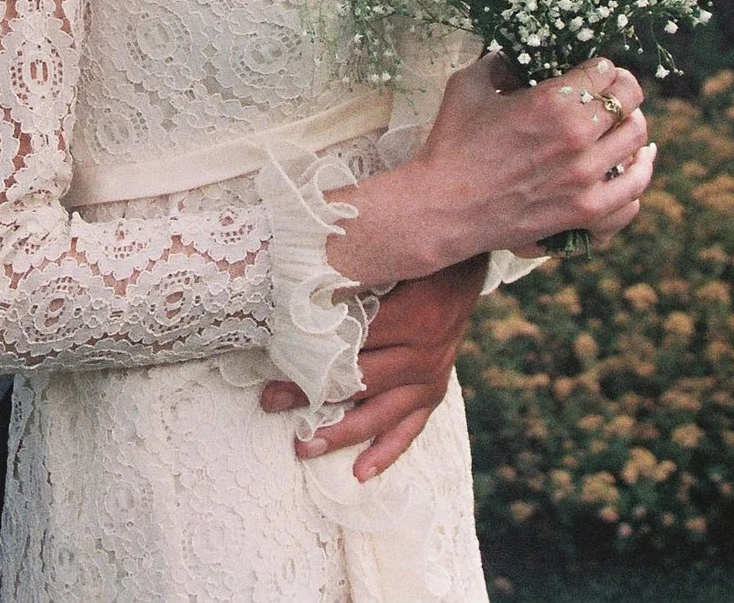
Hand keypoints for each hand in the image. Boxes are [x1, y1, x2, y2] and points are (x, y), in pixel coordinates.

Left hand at [259, 255, 486, 478]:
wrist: (463, 269)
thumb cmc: (416, 261)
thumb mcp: (388, 261)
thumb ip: (350, 281)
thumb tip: (295, 295)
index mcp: (412, 318)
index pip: (350, 345)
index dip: (309, 358)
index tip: (272, 366)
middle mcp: (425, 354)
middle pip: (359, 382)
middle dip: (312, 394)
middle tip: (270, 402)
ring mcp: (432, 377)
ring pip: (381, 414)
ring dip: (342, 432)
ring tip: (305, 447)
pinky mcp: (435, 391)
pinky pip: (410, 428)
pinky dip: (386, 451)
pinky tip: (360, 473)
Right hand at [326, 56, 656, 285]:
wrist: (442, 208)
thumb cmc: (450, 144)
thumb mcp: (467, 86)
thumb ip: (499, 61)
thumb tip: (518, 53)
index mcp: (553, 101)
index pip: (607, 71)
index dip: (603, 67)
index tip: (594, 72)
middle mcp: (577, 137)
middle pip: (630, 101)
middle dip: (623, 91)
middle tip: (612, 94)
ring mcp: (585, 178)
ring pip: (638, 142)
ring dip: (633, 128)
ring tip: (624, 126)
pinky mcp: (585, 212)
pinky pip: (633, 192)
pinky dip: (637, 175)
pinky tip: (634, 165)